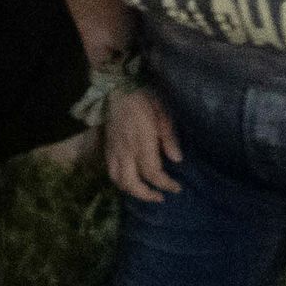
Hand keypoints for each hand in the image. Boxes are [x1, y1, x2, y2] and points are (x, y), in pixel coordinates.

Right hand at [103, 85, 181, 201]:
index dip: (165, 184)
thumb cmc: (144, 98)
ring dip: (132, 191)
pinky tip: (130, 180)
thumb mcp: (163, 114)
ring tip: (145, 192)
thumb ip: (169, 139)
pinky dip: (120, 181)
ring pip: (118, 180)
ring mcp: (114, 150)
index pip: (152, 172)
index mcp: (142, 142)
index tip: (176, 188)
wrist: (117, 88)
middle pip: (132, 183)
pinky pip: (110, 171)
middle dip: (147, 195)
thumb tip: (177, 160)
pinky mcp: (107, 148)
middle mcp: (126, 151)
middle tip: (160, 197)